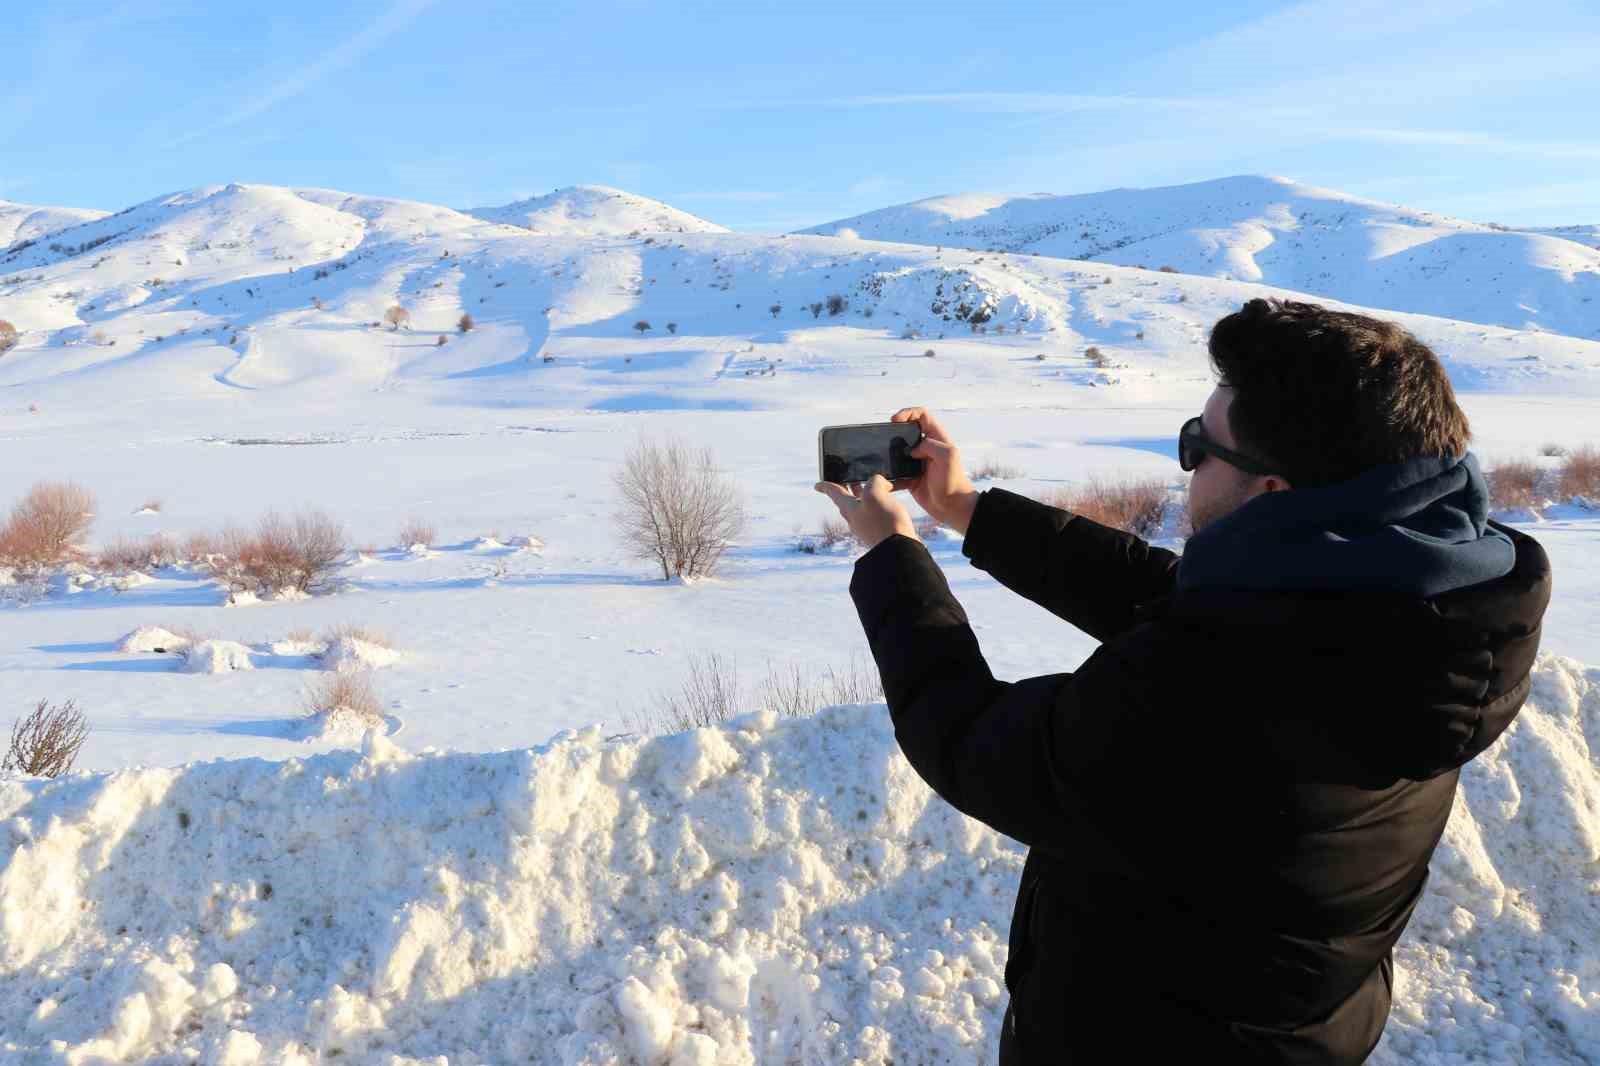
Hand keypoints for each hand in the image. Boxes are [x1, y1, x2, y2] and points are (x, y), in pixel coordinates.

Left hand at [814, 474, 918, 549]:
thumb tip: (882, 484)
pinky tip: (888, 505)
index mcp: (849, 508)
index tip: (817, 485)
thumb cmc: (884, 523)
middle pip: (848, 500)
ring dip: (866, 497)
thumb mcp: (875, 495)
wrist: (898, 551)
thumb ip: (874, 483)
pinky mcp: (879, 534)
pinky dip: (878, 506)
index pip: (834, 493)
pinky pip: (874, 516)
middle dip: (848, 488)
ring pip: (862, 508)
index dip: (826, 486)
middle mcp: (855, 519)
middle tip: (850, 480)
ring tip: (876, 489)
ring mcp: (867, 528)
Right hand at [891, 407, 979, 534]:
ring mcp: (917, 463)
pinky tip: (884, 476)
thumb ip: (930, 445)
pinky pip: (895, 472)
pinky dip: (889, 474)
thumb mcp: (948, 456)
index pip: (921, 415)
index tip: (895, 421)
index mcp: (936, 438)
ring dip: (889, 453)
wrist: (953, 508)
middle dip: (894, 432)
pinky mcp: (910, 478)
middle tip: (884, 438)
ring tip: (881, 457)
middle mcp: (926, 448)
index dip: (907, 413)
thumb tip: (911, 450)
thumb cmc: (954, 481)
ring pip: (898, 451)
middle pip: (906, 431)